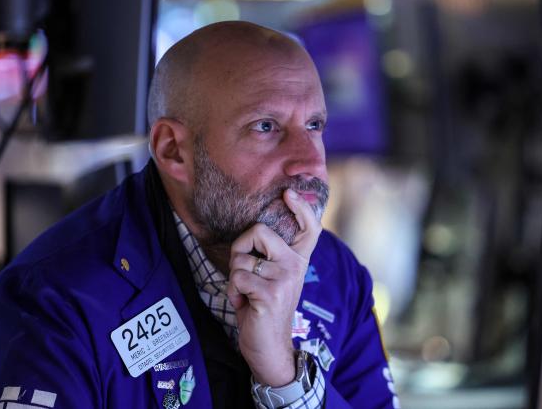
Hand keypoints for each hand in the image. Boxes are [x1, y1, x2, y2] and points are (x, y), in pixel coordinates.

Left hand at [227, 189, 321, 385]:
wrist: (269, 347)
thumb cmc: (265, 307)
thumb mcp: (273, 277)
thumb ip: (270, 255)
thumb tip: (253, 230)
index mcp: (298, 260)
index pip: (309, 228)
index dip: (301, 208)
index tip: (289, 194)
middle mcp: (295, 266)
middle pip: (259, 231)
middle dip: (239, 248)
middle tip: (244, 270)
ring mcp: (284, 279)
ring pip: (241, 259)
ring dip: (234, 278)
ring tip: (246, 294)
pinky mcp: (269, 294)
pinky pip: (237, 277)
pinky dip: (233, 292)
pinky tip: (244, 304)